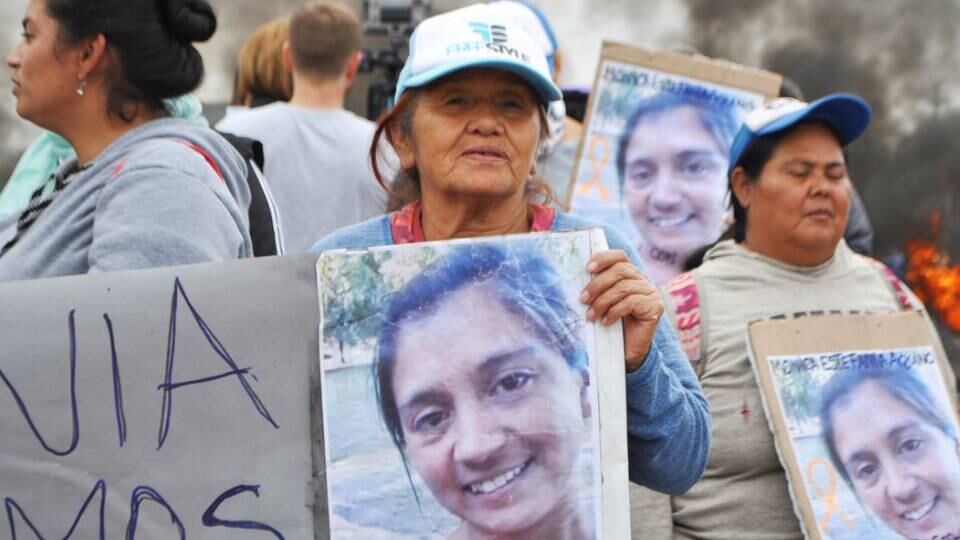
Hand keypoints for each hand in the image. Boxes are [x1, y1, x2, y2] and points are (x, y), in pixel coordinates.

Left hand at [580, 249, 663, 371]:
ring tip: (591, 315)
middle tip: (583, 299)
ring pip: (623, 287)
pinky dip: (614, 311)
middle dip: (598, 284)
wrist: (627, 352)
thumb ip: (597, 289)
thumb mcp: (603, 304)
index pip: (620, 256)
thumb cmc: (612, 326)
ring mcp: (651, 293)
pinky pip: (632, 302)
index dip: (604, 258)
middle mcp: (642, 281)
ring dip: (602, 301)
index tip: (588, 268)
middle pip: (620, 271)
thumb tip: (576, 278)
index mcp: (630, 275)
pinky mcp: (655, 308)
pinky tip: (605, 322)